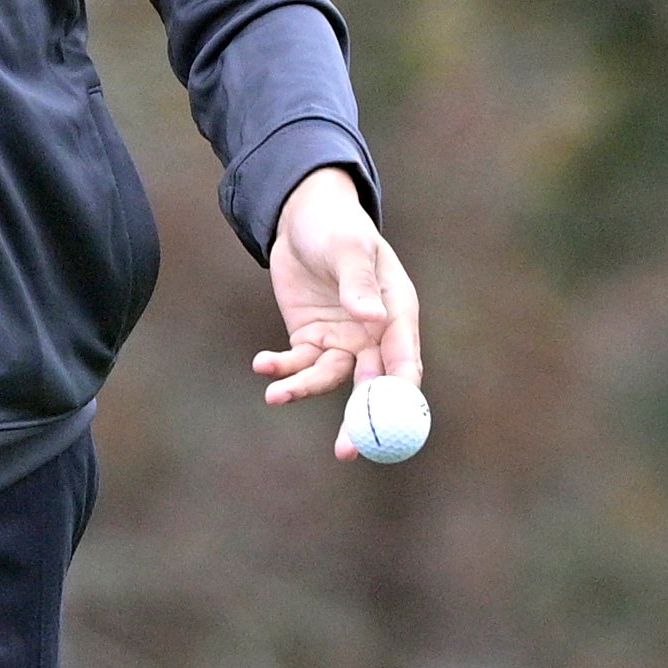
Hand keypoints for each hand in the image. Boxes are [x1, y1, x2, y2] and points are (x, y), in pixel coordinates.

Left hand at [253, 162, 421, 457]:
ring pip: (328, 379)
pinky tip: (262, 364)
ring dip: (304, 390)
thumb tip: (372, 318)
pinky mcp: (309, 339)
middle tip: (346, 451)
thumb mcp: (348, 247)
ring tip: (276, 395)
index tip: (386, 422)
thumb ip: (359, 282)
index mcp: (397, 314)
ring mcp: (341, 340)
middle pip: (371, 387)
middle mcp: (372, 335)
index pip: (404, 363)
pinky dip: (280, 368)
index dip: (398, 396)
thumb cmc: (337, 226)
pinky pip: (297, 364)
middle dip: (360, 421)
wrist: (302, 216)